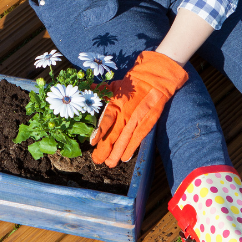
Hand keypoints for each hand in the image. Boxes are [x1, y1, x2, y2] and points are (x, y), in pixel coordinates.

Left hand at [90, 51, 187, 166]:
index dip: (99, 132)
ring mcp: (138, 118)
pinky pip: (139, 137)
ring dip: (117, 153)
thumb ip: (100, 91)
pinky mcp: (149, 121)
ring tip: (110, 164)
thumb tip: (85, 90)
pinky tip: (126, 157)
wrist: (155, 78)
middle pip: (114, 134)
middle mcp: (126, 112)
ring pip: (125, 139)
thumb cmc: (132, 82)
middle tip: (97, 161)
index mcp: (116, 103)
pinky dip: (132, 147)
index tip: (92, 143)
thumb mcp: (113, 85)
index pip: (106, 120)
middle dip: (105, 149)